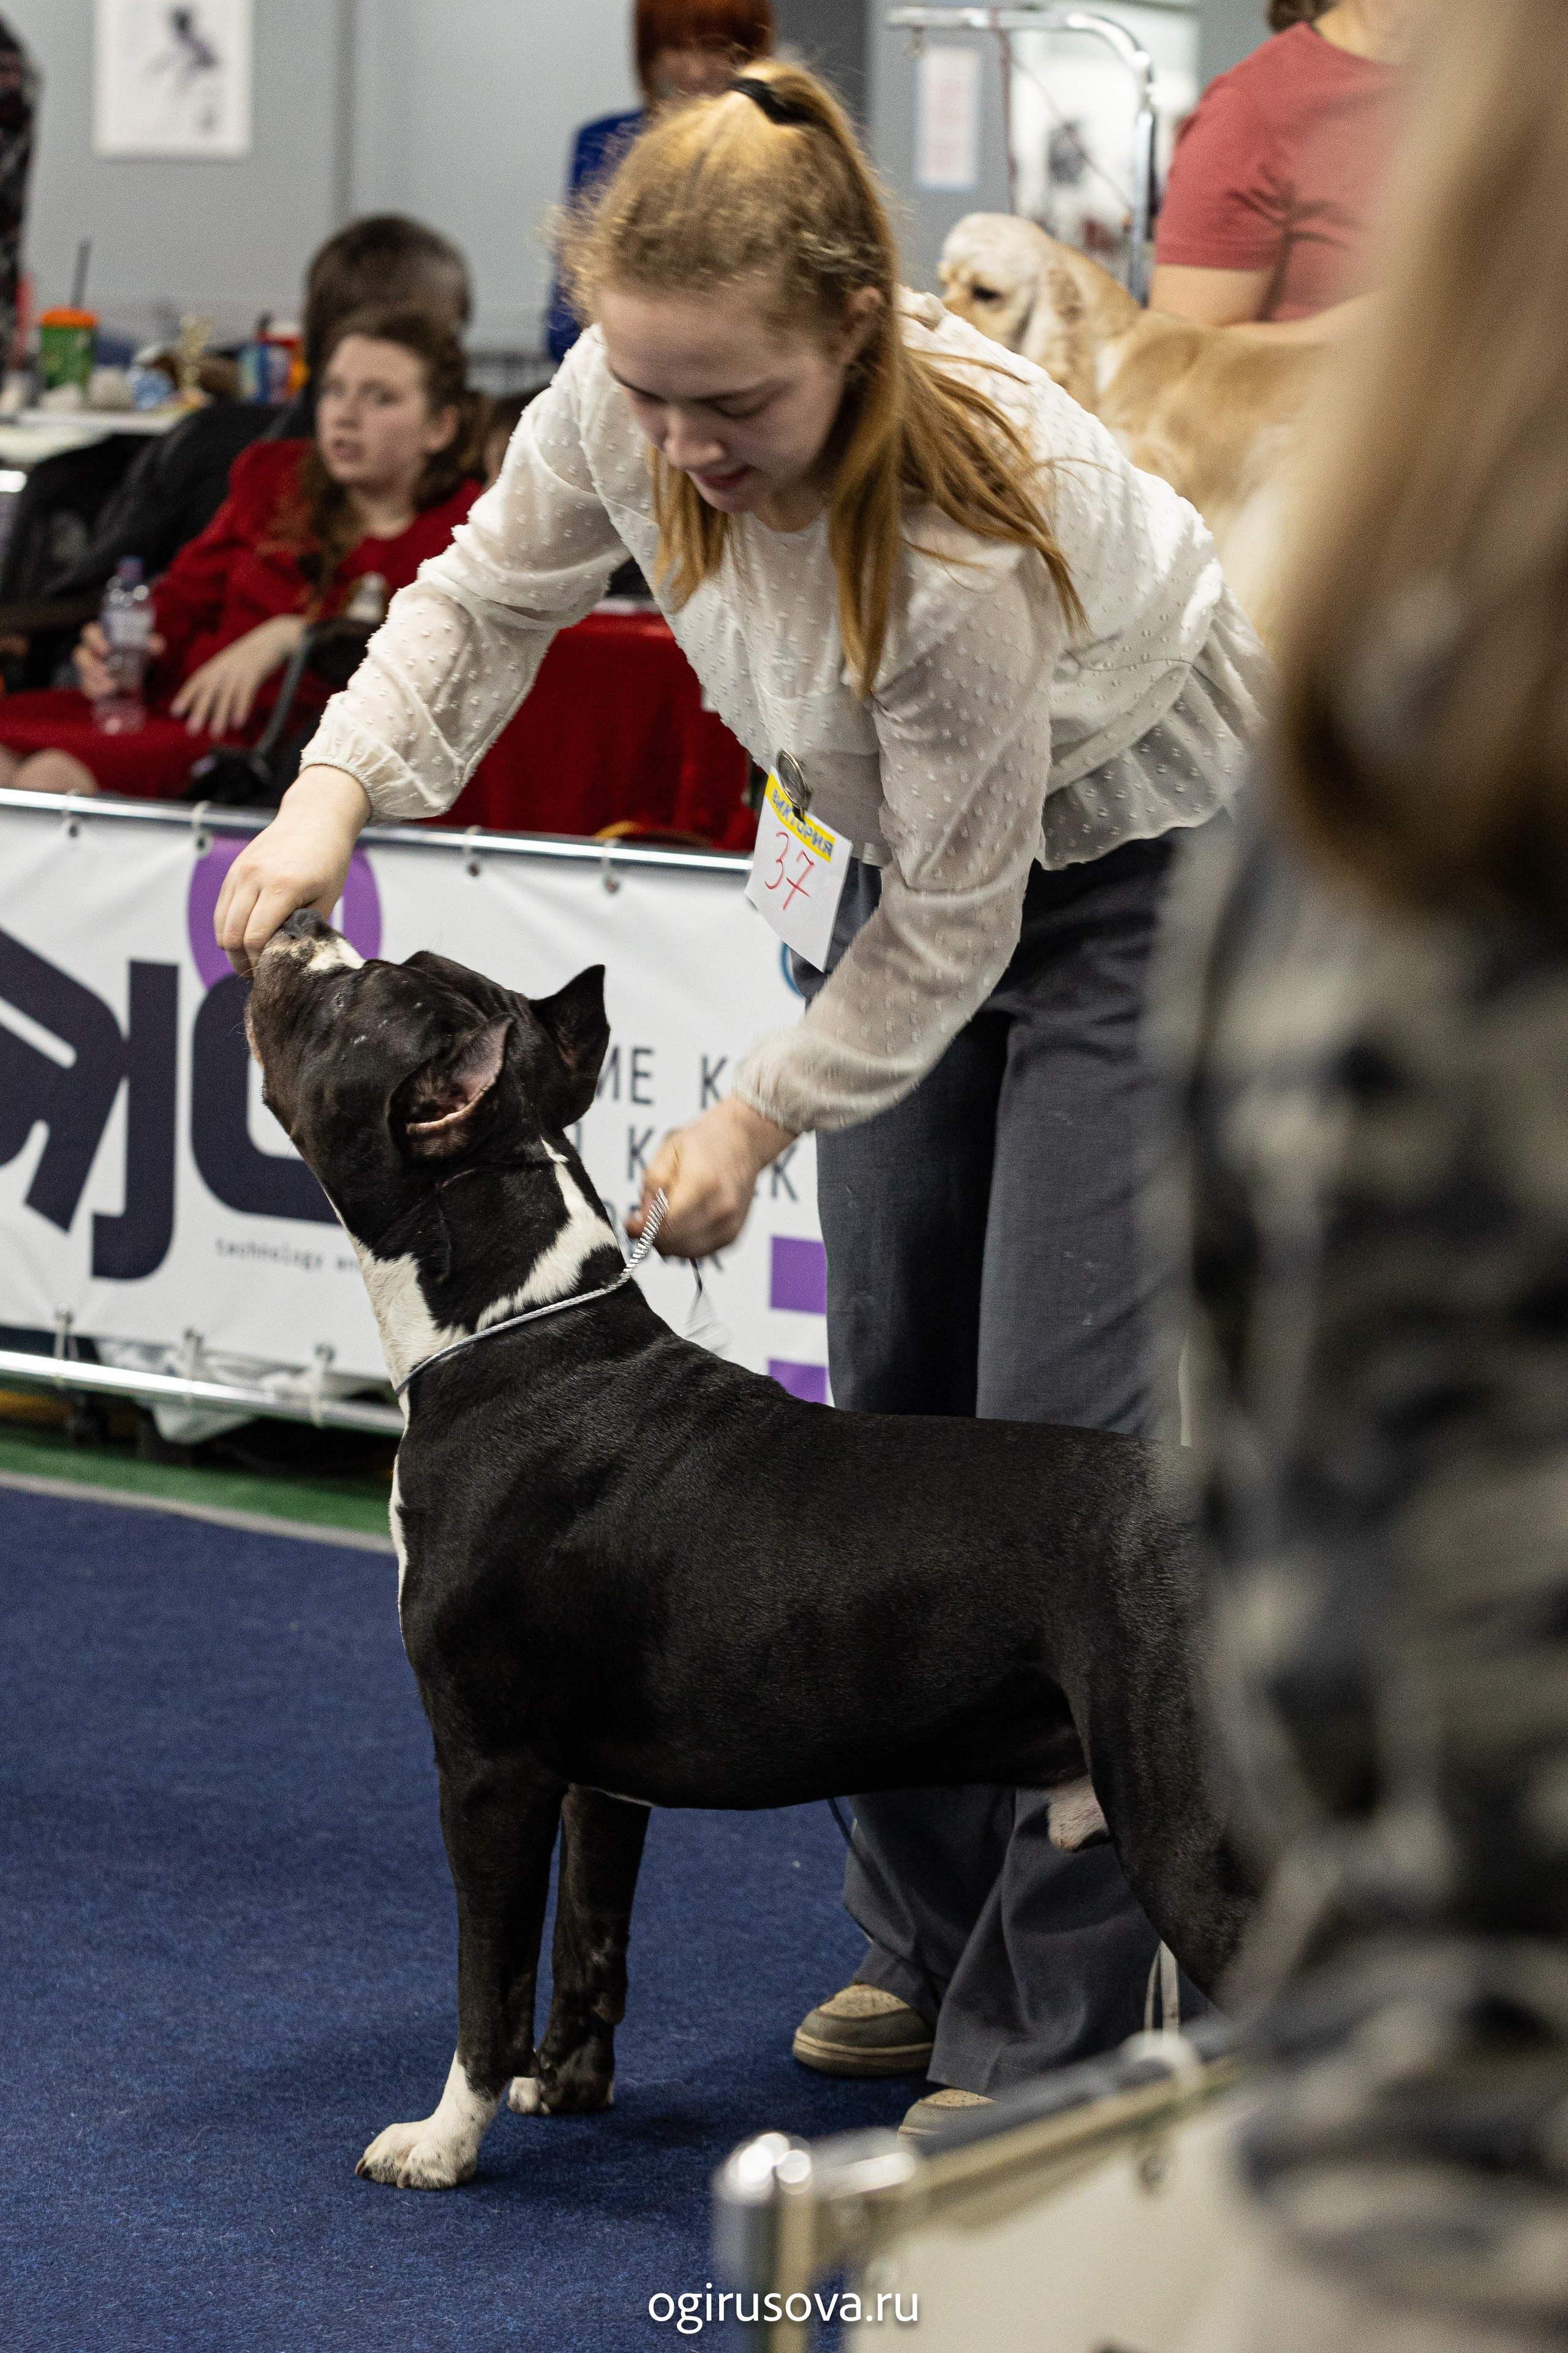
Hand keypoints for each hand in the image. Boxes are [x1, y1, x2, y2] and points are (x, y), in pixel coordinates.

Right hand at [75, 618, 166, 701]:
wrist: (141, 669)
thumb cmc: (138, 651)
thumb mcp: (146, 646)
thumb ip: (152, 643)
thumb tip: (154, 644)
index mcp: (101, 637)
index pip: (90, 633)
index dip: (95, 640)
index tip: (106, 648)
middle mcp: (91, 651)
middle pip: (81, 655)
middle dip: (90, 664)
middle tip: (105, 671)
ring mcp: (89, 669)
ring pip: (83, 673)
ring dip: (93, 680)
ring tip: (109, 687)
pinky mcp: (91, 683)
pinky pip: (87, 687)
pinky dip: (93, 692)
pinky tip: (103, 695)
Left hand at [170, 614, 306, 736]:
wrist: (274, 637)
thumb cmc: (252, 655)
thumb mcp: (233, 663)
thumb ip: (221, 677)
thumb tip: (212, 698)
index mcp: (217, 665)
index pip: (197, 681)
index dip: (185, 696)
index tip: (175, 712)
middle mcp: (224, 667)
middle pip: (208, 691)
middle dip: (199, 711)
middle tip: (191, 731)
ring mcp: (239, 669)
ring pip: (226, 694)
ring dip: (220, 715)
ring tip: (215, 734)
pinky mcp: (255, 672)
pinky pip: (245, 692)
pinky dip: (241, 707)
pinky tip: (237, 723)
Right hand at [214, 764, 370, 975]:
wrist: (314, 817)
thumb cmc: (328, 859)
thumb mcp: (328, 897)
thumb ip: (307, 929)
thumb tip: (289, 958)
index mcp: (282, 887)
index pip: (254, 940)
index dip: (260, 963)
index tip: (273, 973)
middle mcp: (254, 878)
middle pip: (231, 936)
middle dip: (242, 961)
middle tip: (259, 973)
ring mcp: (239, 873)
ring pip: (221, 925)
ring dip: (232, 947)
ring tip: (251, 958)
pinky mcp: (233, 871)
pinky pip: (221, 909)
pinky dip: (229, 928)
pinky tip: (246, 936)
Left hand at [630, 1096, 795, 1257]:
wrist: (743, 1140)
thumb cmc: (704, 1143)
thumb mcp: (668, 1151)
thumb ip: (653, 1185)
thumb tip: (642, 1220)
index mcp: (703, 1184)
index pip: (665, 1227)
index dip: (641, 1229)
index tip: (629, 1221)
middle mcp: (721, 1209)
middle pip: (673, 1244)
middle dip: (653, 1235)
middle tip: (647, 1215)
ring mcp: (730, 1225)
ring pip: (684, 1253)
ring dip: (668, 1241)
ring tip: (666, 1214)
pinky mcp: (733, 1234)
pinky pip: (699, 1252)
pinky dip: (685, 1242)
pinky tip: (683, 1220)